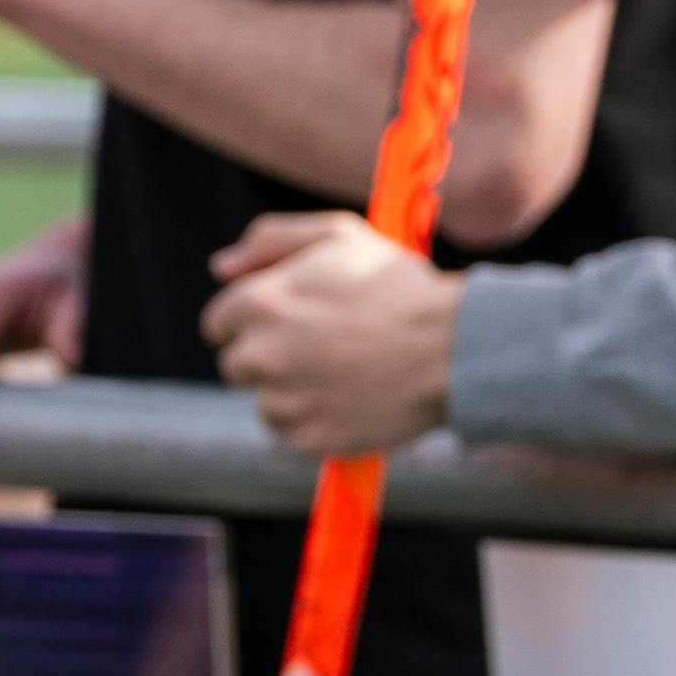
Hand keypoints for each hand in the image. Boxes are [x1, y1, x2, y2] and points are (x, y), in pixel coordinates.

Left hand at [204, 211, 459, 456]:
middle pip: (237, 366)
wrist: (457, 346)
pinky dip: (319, 425)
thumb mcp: (338, 236)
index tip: (286, 323)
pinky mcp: (313, 439)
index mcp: (256, 304)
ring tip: (344, 374)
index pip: (218, 324)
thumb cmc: (398, 287)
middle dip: (269, 358)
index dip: (252, 322)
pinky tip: (354, 401)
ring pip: (267, 405)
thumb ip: (270, 240)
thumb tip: (220, 268)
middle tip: (320, 349)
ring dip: (294, 394)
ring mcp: (286, 401)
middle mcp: (260, 355)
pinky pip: (297, 437)